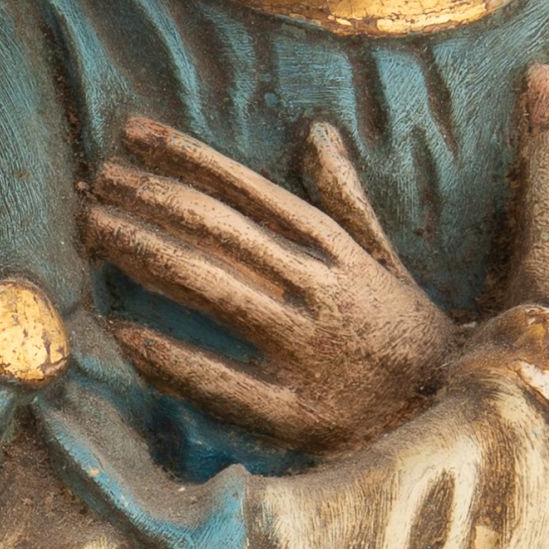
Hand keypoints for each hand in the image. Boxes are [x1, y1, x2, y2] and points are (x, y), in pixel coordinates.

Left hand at [81, 116, 456, 450]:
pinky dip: (171, 356)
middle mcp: (320, 291)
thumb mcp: (383, 259)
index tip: (131, 134)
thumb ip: (344, 198)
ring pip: (214, 289)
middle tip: (95, 181)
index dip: (186, 159)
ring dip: (148, 255)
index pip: (247, 190)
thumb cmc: (406, 334)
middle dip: (152, 199)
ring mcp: (308, 351)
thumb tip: (318, 133)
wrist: (455, 415)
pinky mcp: (299, 413)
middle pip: (220, 232)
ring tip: (94, 231)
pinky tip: (124, 333)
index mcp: (335, 250)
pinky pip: (222, 380)